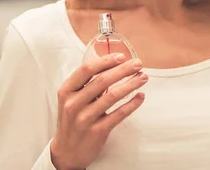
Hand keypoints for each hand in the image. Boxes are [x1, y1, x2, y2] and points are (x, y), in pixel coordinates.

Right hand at [50, 54, 148, 169]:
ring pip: (112, 96)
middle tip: (138, 64)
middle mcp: (73, 104)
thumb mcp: (71, 99)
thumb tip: (112, 63)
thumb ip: (87, 83)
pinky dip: (132, 104)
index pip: (86, 70)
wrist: (67, 152)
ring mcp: (85, 118)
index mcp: (66, 91)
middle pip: (102, 81)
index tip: (121, 56)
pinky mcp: (97, 131)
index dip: (105, 61)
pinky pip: (119, 114)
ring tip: (143, 77)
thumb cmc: (72, 120)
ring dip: (131, 84)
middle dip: (123, 70)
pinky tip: (140, 96)